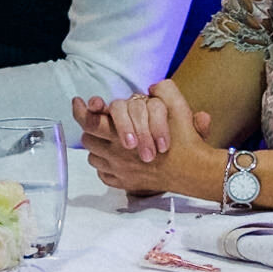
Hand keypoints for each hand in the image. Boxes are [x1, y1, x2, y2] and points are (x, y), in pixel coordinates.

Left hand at [80, 80, 214, 198]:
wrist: (193, 171)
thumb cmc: (185, 140)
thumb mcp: (179, 107)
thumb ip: (164, 91)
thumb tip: (152, 88)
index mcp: (122, 134)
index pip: (90, 121)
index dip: (81, 110)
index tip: (79, 102)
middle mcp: (116, 154)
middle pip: (88, 139)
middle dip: (90, 127)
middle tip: (97, 119)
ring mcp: (120, 171)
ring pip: (93, 157)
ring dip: (97, 146)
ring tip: (107, 138)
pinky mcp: (126, 183)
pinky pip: (104, 174)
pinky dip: (105, 166)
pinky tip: (115, 158)